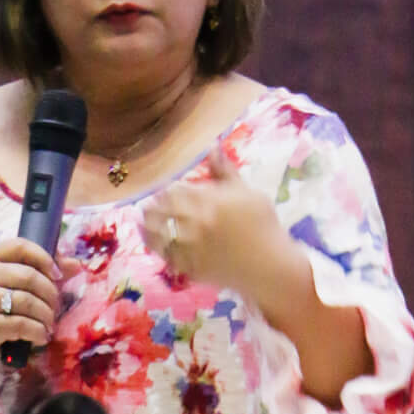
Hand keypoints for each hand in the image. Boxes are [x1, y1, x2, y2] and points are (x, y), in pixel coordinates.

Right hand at [0, 237, 59, 400]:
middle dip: (50, 294)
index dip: (44, 258)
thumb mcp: (10, 281)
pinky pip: (23, 325)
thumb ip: (41, 269)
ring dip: (46, 316)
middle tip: (54, 307)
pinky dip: (38, 332)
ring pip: (29, 302)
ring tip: (48, 324)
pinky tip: (40, 336)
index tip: (57, 275)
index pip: (21, 246)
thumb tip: (76, 265)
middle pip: (30, 277)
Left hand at [141, 146, 294, 307]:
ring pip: (157, 234)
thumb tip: (211, 145)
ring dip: (147, 226)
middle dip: (152, 207)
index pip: (174, 191)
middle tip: (148, 206)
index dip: (164, 191)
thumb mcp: (248, 193)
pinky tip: (153, 242)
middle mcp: (196, 223)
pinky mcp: (192, 268)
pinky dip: (156, 247)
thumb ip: (224, 170)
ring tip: (142, 222)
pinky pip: (166, 256)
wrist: (271, 266)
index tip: (162, 192)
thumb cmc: (264, 225)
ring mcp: (192, 248)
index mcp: (209, 201)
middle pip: (160, 211)